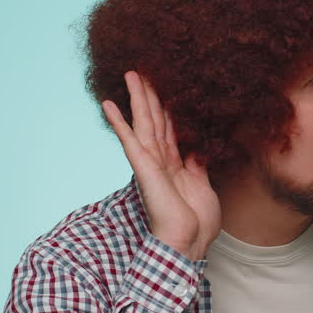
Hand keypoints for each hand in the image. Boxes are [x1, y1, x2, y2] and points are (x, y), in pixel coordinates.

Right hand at [101, 71, 220, 261]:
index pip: (169, 129)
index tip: (166, 88)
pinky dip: (118, 121)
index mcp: (175, 165)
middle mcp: (160, 160)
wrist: (188, 242)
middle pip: (155, 120)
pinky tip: (108, 103)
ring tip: (131, 73)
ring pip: (144, 122)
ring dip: (137, 97)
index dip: (167, 108)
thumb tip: (198, 148)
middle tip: (146, 71)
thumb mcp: (203, 186)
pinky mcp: (143, 167)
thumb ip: (197, 165)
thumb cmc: (197, 223)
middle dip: (151, 95)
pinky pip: (129, 139)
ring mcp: (150, 162)